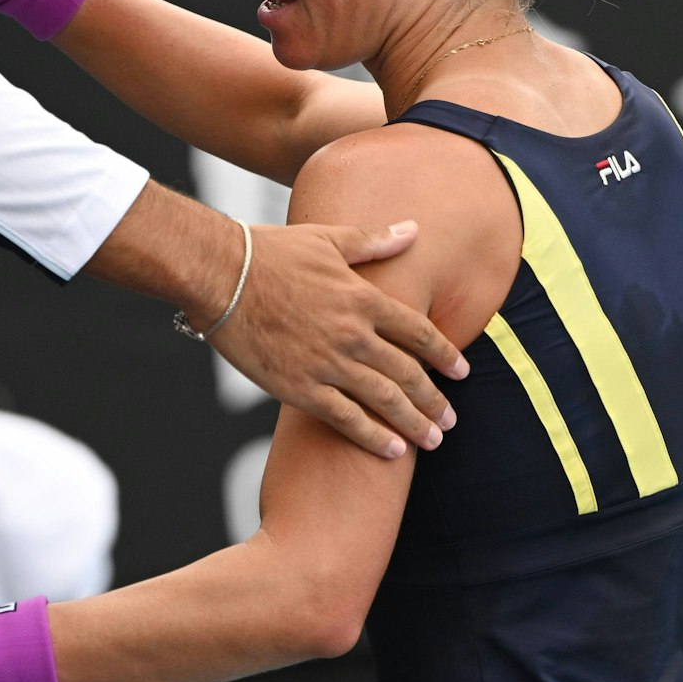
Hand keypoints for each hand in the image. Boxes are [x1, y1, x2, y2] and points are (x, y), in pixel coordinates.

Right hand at [211, 222, 466, 458]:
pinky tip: (392, 452)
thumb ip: (374, 242)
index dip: (445, 354)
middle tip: (450, 421)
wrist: (221, 275)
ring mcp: (328, 363)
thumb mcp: (328, 239)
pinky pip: (346, 419)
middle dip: (434, 400)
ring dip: (414, 423)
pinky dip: (373, 438)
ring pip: (385, 400)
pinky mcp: (300, 387)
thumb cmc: (271, 252)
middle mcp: (353, 334)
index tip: (461, 371)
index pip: (419, 332)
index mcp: (363, 298)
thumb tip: (412, 229)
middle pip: (408, 373)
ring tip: (432, 441)